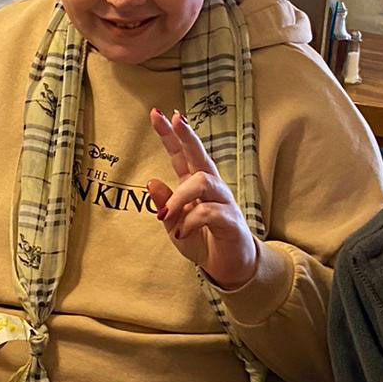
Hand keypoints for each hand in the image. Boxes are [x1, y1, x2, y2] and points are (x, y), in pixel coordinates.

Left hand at [147, 108, 259, 291]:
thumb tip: (151, 181)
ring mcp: (223, 201)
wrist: (228, 267)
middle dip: (186, 136)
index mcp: (195, 185)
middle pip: (200, 155)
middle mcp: (212, 187)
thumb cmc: (202, 241)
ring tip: (165, 217)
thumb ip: (165, 204)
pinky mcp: (231, 220)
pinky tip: (182, 232)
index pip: (182, 155)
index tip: (156, 114)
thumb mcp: (174, 224)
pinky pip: (208, 212)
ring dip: (179, 198)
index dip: (170, 135)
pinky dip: (190, 221)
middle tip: (174, 119)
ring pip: (202, 181)